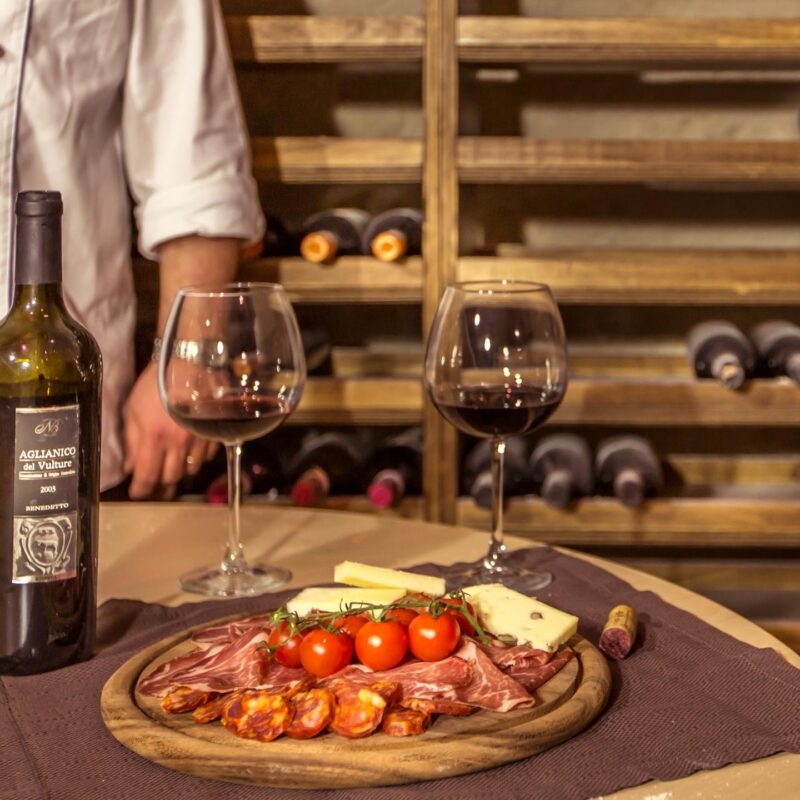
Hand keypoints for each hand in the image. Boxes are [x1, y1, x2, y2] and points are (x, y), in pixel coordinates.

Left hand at [122, 362, 217, 498]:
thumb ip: (131, 440)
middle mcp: (179, 442)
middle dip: (161, 483)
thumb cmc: (157, 382)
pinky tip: (190, 449)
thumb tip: (131, 465)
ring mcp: (200, 437)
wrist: (190, 361)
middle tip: (155, 482)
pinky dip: (198, 457)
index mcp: (155, 436)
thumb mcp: (133, 407)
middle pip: (171, 478)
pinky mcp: (215, 431)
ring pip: (191, 469)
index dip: (142, 490)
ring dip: (180, 470)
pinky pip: (207, 456)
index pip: (147, 476)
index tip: (138, 493)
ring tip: (173, 464)